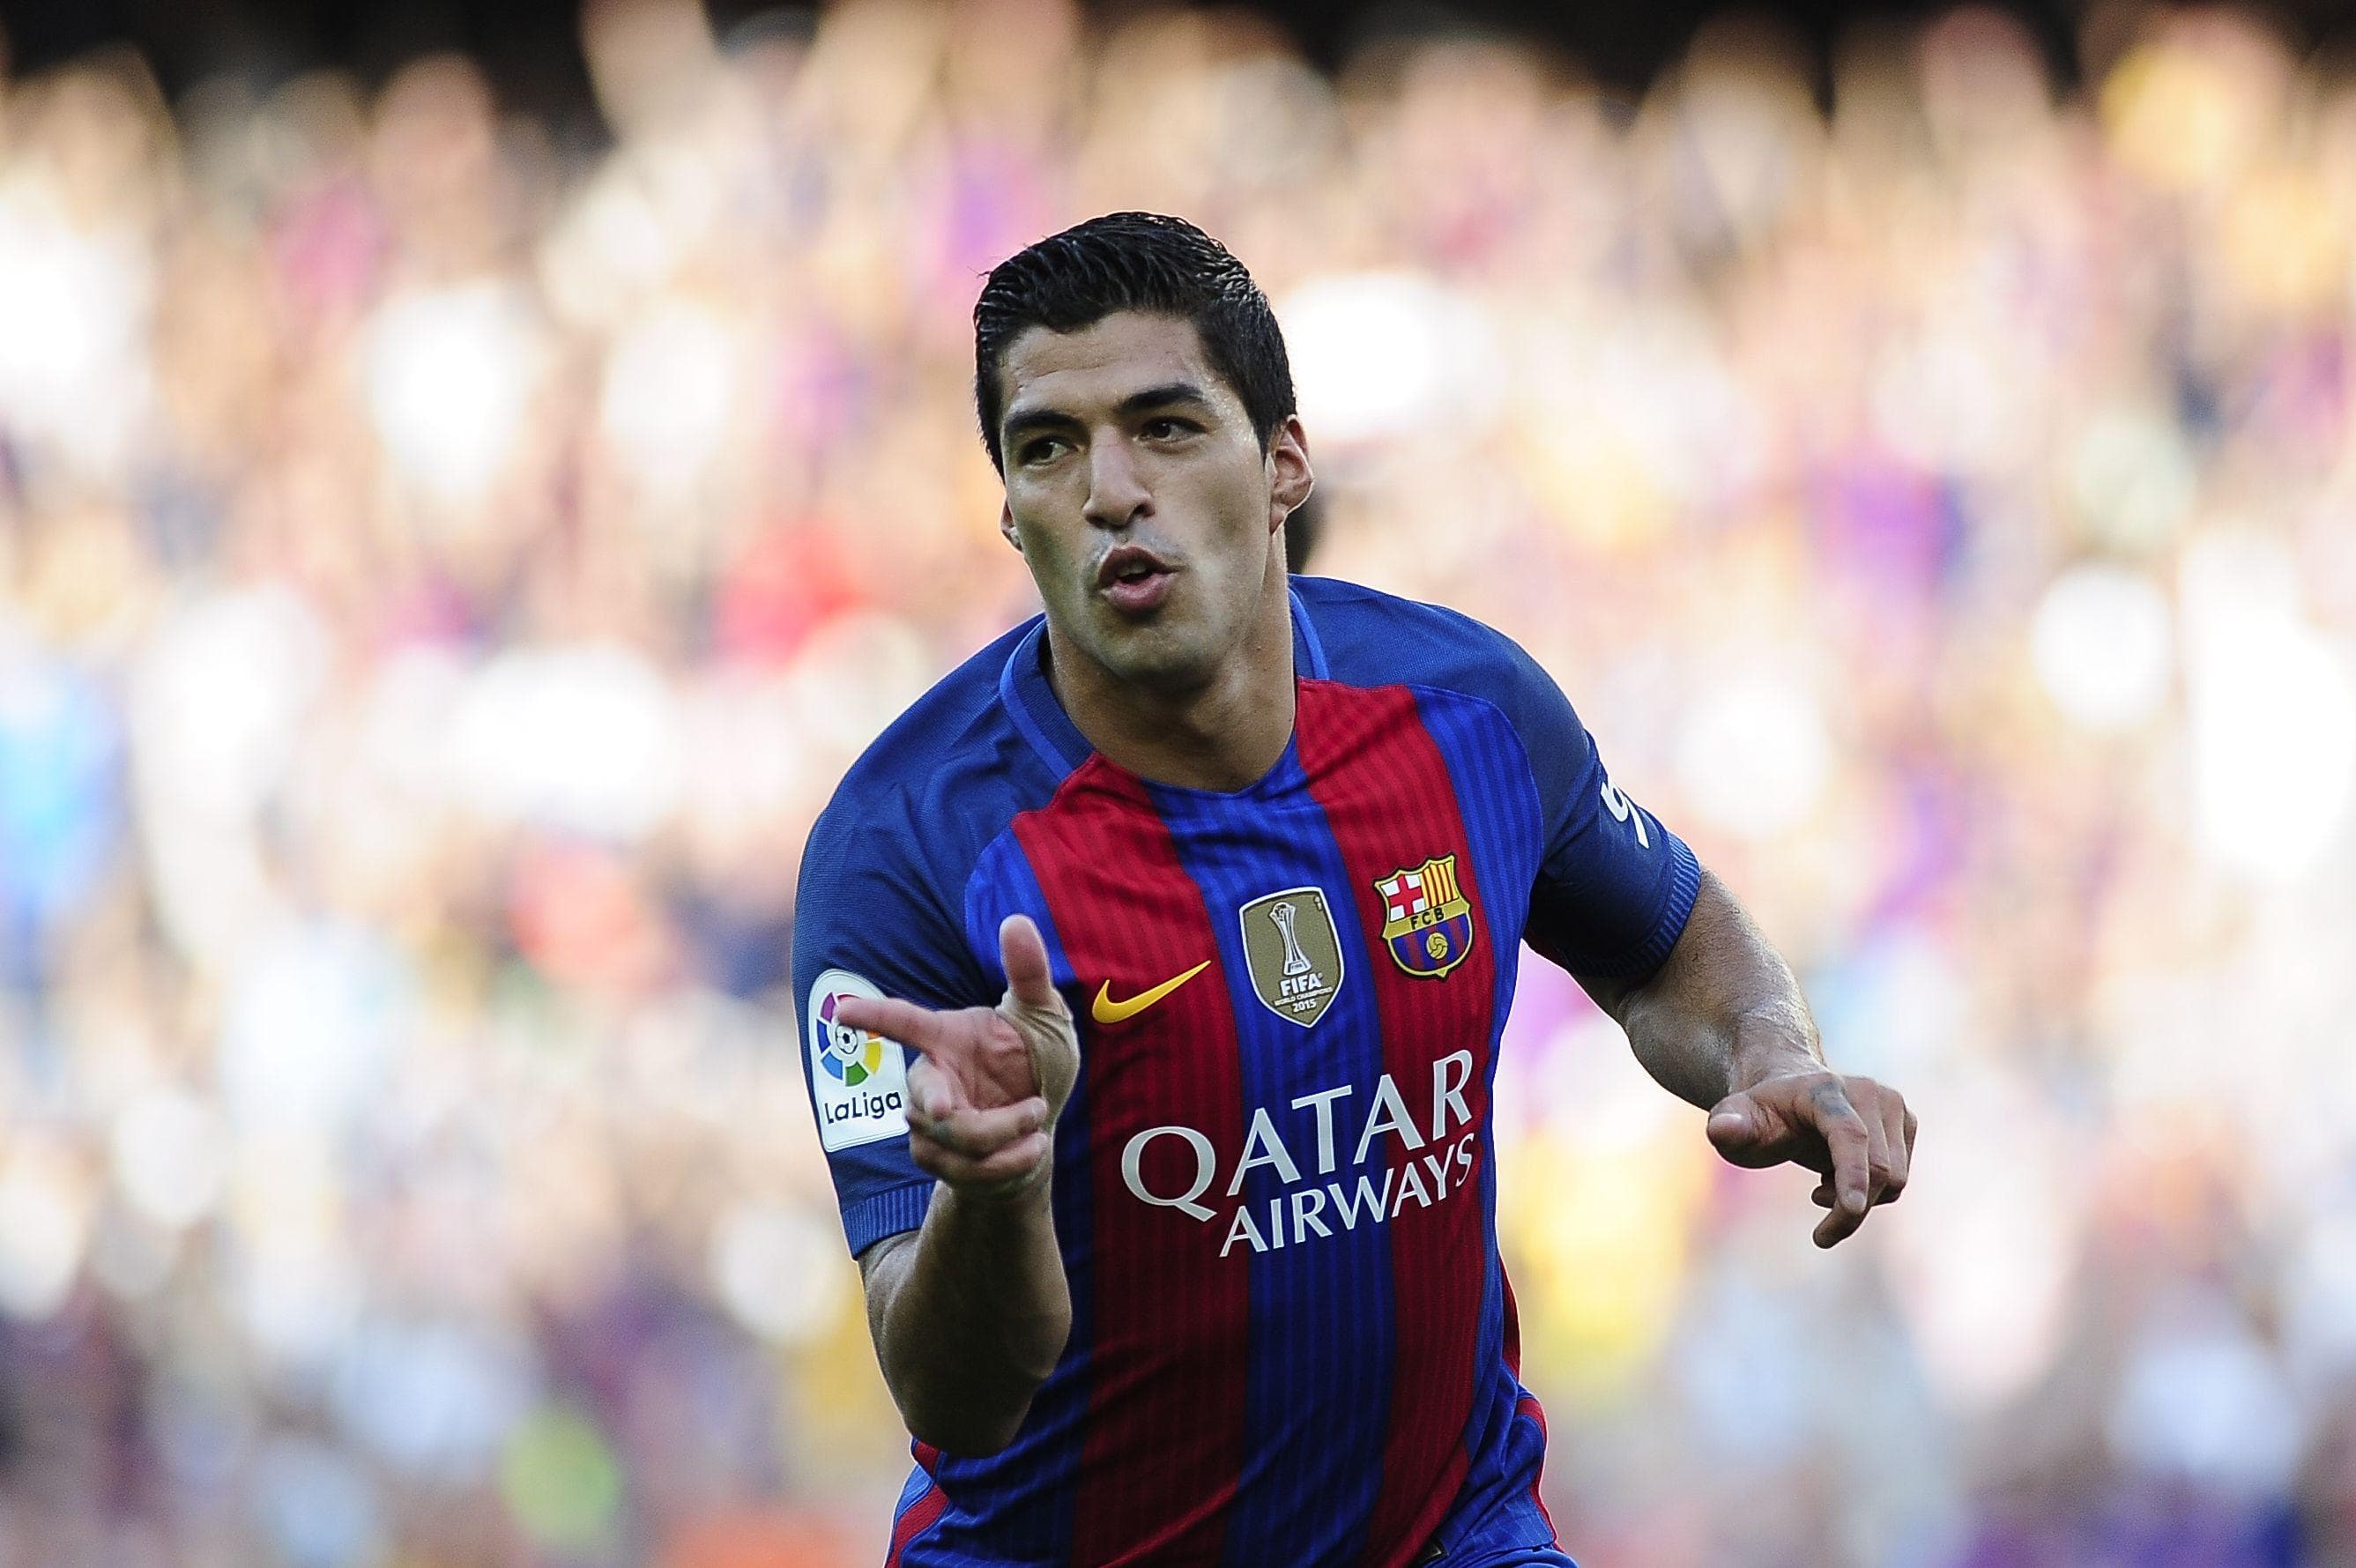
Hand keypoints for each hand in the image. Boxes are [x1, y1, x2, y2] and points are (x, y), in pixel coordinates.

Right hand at [829, 915, 1079, 1199]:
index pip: (901, 1021)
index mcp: (946, 1036)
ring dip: (1004, 1137)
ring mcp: (927, 1120)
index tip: (840, 1011)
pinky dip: (1006, 1164)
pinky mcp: (935, 1156)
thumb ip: (1028, 972)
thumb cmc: (1036, 1061)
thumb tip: (1016, 919)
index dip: (871, 1015)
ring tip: (1040, 1125)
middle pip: (927, 1098)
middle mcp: (929, 1077)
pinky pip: (963, 1169)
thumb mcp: (1044, 1016)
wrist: (1039, 1126)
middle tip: (1014, 1109)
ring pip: (951, 1137)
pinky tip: (1033, 1150)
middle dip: (955, 1111)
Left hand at [1705, 1070, 1914, 1247]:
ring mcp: (1892, 1105)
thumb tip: (1722, 1131)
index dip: (1853, 1174)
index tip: (1850, 1210)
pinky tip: (1840, 1176)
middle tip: (1818, 1226)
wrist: (1788, 1094)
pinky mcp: (1906, 1122)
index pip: (1849, 1136)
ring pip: (1894, 1181)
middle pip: (1878, 1171)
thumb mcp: (1733, 1120)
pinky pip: (1899, 1179)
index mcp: (1825, 1091)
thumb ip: (1727, 1126)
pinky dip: (1872, 1192)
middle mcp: (1868, 1093)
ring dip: (1858, 1201)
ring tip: (1821, 1186)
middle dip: (1849, 1212)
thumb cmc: (1759, 1115)